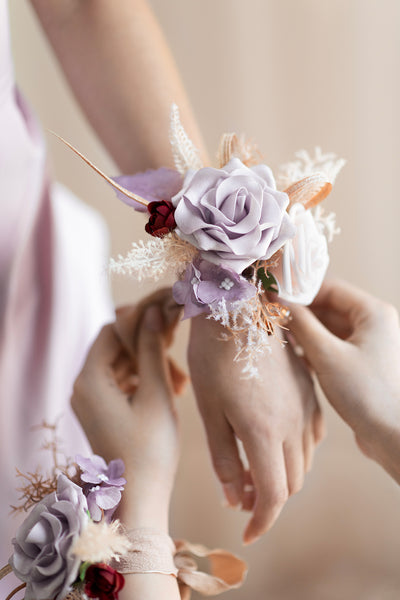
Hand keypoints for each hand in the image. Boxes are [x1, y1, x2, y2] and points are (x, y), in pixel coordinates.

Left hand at [71, 290, 183, 530]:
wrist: (139, 498)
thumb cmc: (150, 449)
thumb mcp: (157, 394)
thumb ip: (153, 350)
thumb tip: (153, 311)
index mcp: (91, 379)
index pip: (112, 329)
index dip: (140, 322)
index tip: (168, 325)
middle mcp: (83, 386)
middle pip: (115, 346)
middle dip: (147, 346)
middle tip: (177, 351)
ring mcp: (91, 400)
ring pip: (121, 364)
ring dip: (148, 364)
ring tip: (179, 380)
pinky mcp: (101, 411)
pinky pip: (121, 382)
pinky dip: (143, 380)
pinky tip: (169, 389)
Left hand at [188, 315, 323, 544]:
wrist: (238, 306)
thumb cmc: (214, 355)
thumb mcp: (208, 408)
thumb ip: (224, 456)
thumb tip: (234, 497)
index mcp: (263, 431)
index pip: (273, 495)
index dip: (261, 520)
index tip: (247, 531)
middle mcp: (292, 423)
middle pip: (291, 482)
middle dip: (268, 498)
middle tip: (241, 493)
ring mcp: (305, 405)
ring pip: (304, 459)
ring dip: (283, 474)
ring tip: (256, 467)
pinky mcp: (308, 389)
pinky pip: (313, 433)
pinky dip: (297, 450)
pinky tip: (278, 440)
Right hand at [289, 278, 399, 483]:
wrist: (391, 436)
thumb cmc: (366, 394)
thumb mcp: (326, 355)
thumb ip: (301, 324)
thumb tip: (278, 300)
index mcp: (373, 313)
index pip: (331, 288)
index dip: (300, 291)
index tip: (275, 298)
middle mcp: (374, 324)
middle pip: (329, 307)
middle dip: (301, 313)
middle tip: (272, 319)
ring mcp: (369, 344)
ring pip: (329, 328)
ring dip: (305, 332)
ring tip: (279, 338)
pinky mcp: (362, 363)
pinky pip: (333, 346)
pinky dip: (314, 347)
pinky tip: (295, 355)